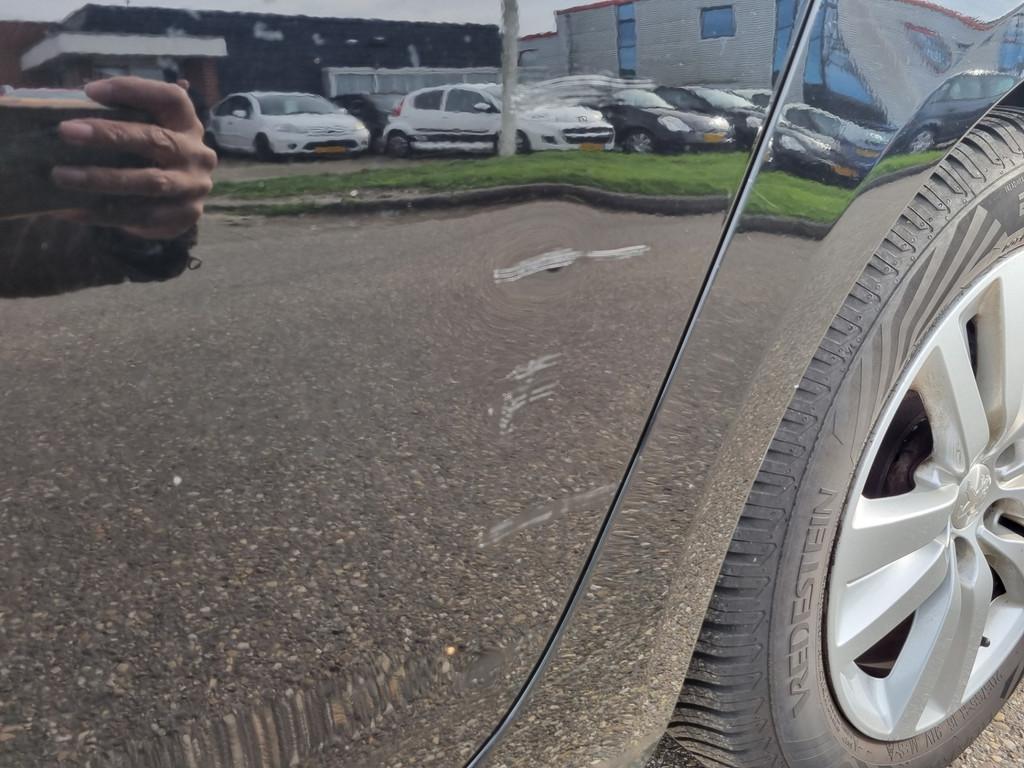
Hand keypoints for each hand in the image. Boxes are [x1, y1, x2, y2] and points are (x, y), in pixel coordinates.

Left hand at [52, 77, 216, 239]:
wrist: (181, 196)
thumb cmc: (152, 152)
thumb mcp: (148, 125)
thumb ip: (123, 112)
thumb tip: (76, 100)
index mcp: (187, 123)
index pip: (171, 97)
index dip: (134, 91)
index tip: (90, 91)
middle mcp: (197, 154)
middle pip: (156, 140)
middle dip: (110, 136)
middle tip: (66, 131)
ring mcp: (194, 187)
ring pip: (149, 183)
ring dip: (102, 180)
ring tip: (62, 176)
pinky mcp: (186, 216)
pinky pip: (143, 217)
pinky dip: (104, 213)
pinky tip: (72, 209)